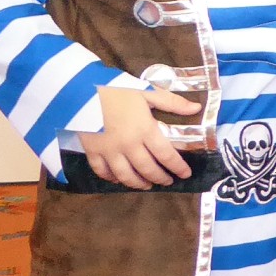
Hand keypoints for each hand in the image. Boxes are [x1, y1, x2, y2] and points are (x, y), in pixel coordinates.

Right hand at [78, 85, 201, 188]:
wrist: (79, 90)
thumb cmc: (116, 89)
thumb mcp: (147, 92)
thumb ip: (172, 102)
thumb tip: (196, 108)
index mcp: (145, 130)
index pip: (166, 155)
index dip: (178, 167)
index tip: (186, 174)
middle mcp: (128, 145)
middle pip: (147, 169)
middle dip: (160, 178)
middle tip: (168, 181)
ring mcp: (109, 151)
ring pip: (126, 175)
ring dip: (138, 183)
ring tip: (147, 185)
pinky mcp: (91, 152)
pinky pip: (102, 171)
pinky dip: (112, 178)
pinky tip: (119, 179)